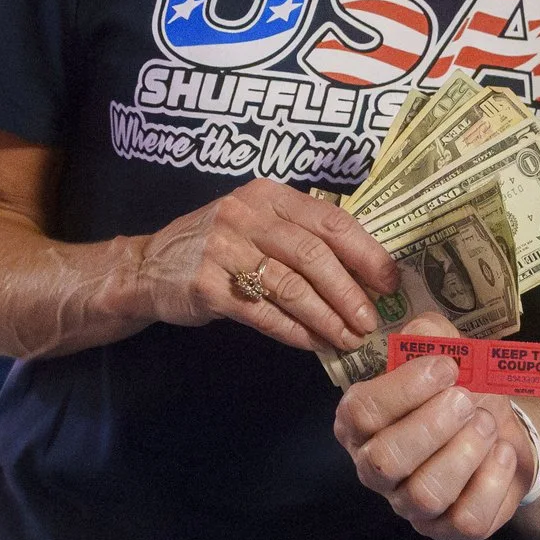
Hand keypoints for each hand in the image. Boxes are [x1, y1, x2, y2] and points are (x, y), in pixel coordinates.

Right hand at [128, 179, 396, 354]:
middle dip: (349, 293)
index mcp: (270, 195)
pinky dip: (293, 332)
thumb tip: (365, 275)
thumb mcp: (257, 224)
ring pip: (290, 286)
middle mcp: (247, 215)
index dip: (366, 253)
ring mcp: (223, 249)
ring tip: (348, 339)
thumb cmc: (218, 248)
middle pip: (314, 256)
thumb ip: (302, 238)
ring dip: (326, 318)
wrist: (148, 268)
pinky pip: (261, 312)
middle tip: (370, 322)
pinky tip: (313, 344)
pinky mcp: (206, 285)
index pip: (330, 220)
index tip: (390, 282)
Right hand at [333, 322, 530, 539]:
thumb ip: (431, 336)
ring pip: (425, 493)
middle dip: (432, 426)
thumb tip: (423, 334)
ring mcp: (409, 505)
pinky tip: (502, 454)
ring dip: (464, 453)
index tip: (446, 366)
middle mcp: (376, 469)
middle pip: (386, 460)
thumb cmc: (461, 392)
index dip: (404, 389)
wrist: (498, 434)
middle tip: (466, 400)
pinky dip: (491, 482)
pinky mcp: (447, 529)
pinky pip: (465, 518)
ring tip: (487, 424)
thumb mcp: (447, 353)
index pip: (362, 412)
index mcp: (361, 422)